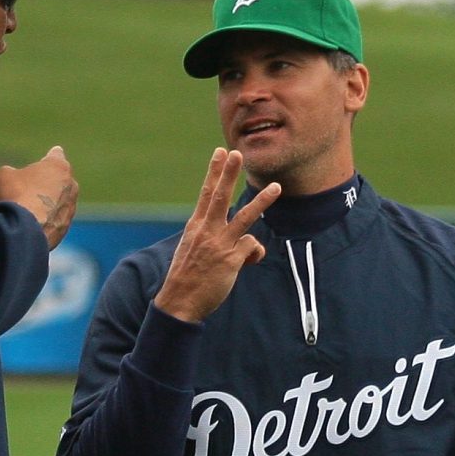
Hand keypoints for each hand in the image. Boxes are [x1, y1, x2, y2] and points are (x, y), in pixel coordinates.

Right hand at [0, 146, 78, 248]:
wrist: (26, 228)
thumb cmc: (17, 195)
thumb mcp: (5, 175)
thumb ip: (11, 171)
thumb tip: (11, 176)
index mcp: (58, 166)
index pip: (56, 154)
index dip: (49, 157)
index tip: (48, 158)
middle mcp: (71, 184)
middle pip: (58, 179)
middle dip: (47, 182)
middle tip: (28, 189)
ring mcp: (71, 206)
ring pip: (59, 200)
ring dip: (48, 203)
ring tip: (29, 209)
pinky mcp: (67, 224)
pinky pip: (56, 218)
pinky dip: (47, 219)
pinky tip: (33, 223)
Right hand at [153, 148, 279, 322]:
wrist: (179, 302)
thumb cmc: (187, 277)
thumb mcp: (195, 251)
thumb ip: (218, 240)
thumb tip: (249, 243)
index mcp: (196, 226)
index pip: (206, 193)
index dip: (215, 171)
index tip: (220, 153)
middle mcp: (207, 231)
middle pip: (221, 196)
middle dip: (229, 173)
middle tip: (237, 153)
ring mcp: (219, 245)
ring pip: (245, 217)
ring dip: (262, 201)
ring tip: (276, 188)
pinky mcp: (230, 260)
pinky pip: (251, 247)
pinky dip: (254, 252)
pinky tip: (246, 263)